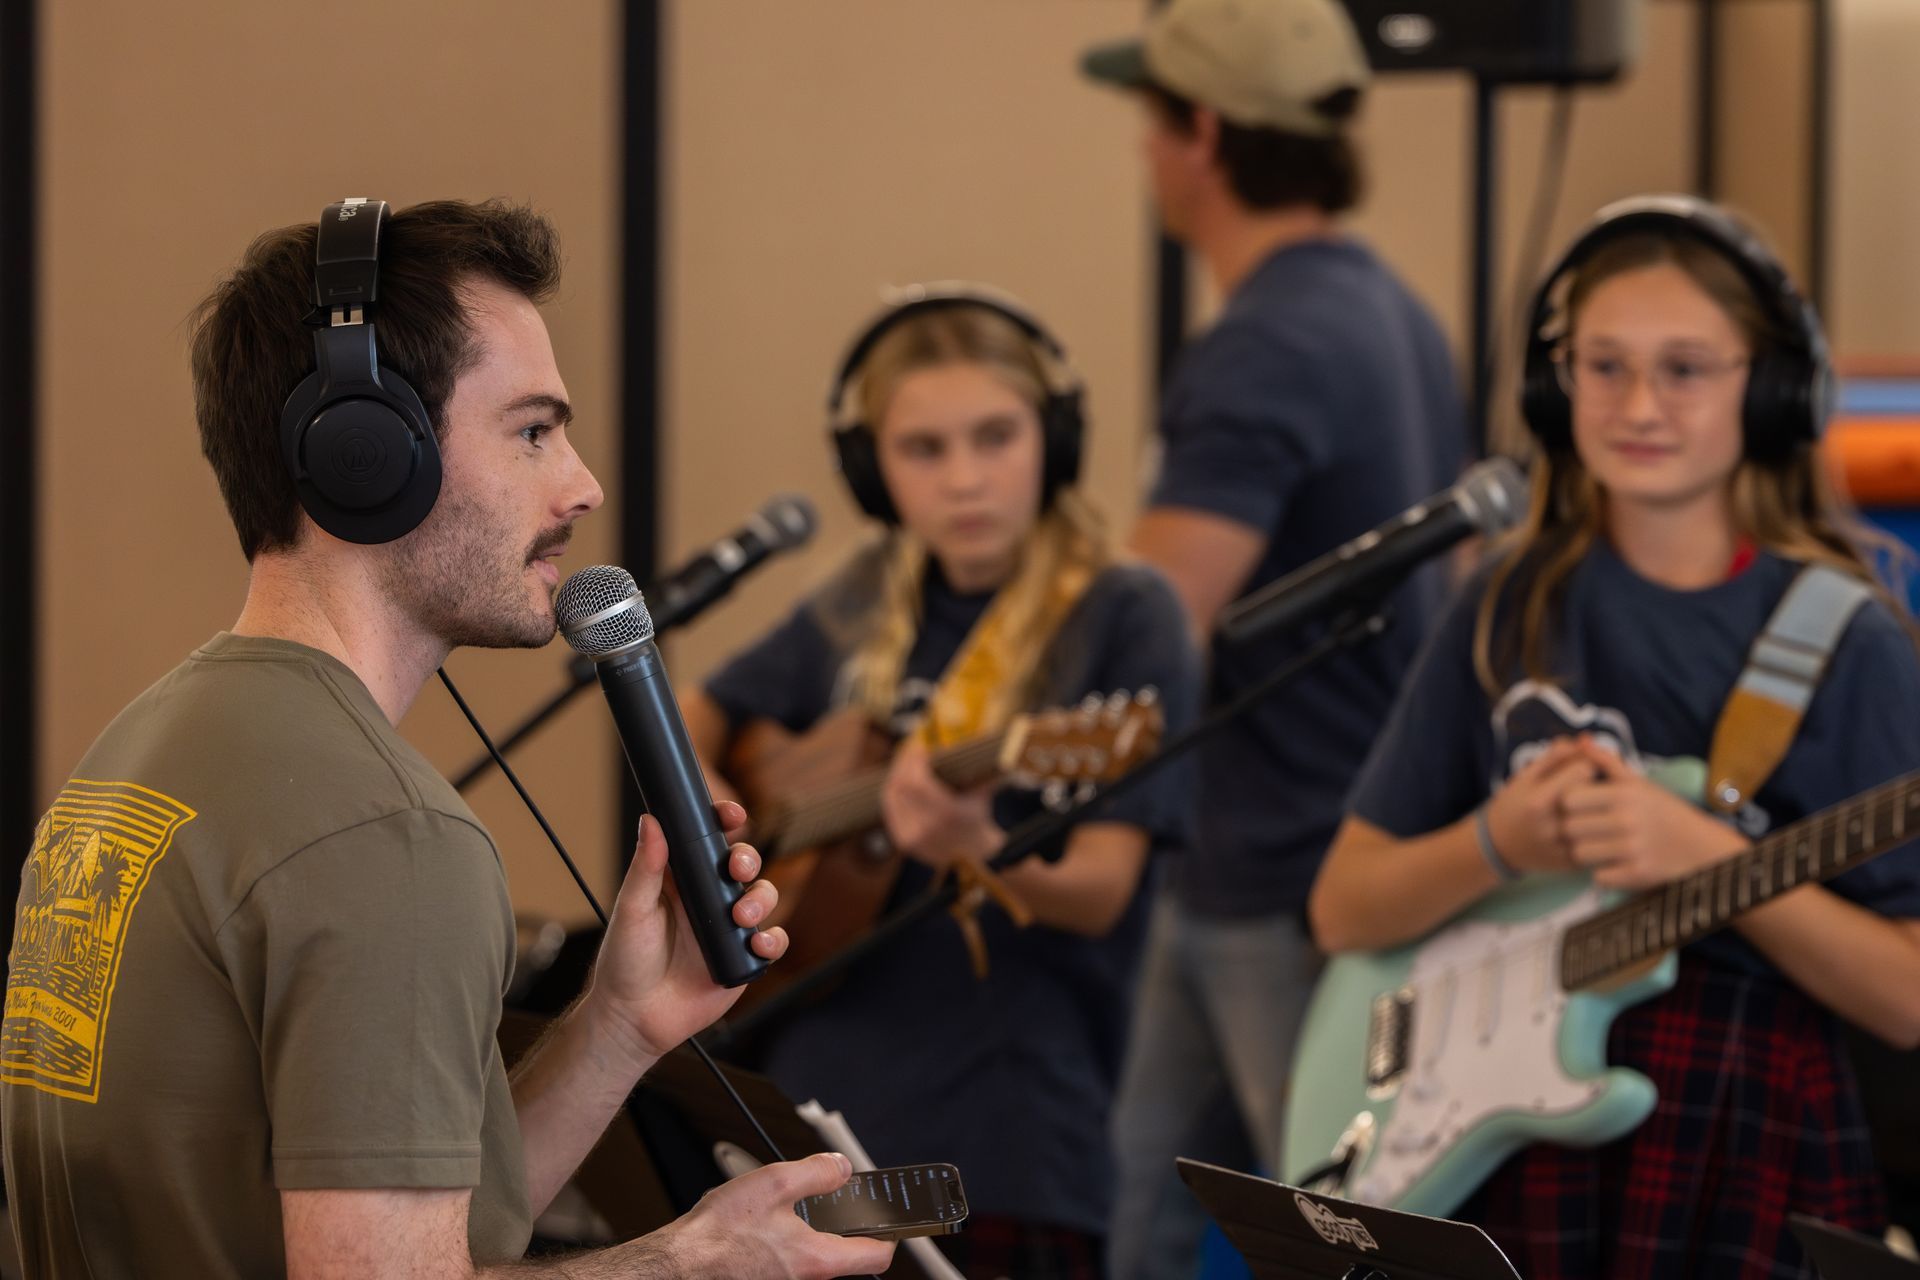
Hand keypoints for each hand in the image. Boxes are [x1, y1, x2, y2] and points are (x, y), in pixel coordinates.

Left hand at [586, 801, 787, 1063]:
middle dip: (748, 859)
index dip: (725, 823)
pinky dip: (772, 941)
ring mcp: (728, 929)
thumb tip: (650, 820)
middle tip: (737, 869)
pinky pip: (772, 943)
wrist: (634, 1018)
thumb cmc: (625, 962)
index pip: (708, 841)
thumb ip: (645, 867)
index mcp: (682, 881)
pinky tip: (756, 945)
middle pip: (744, 865)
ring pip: (764, 898)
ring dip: (761, 899)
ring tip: (740, 917)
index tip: (732, 815)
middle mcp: (708, 900)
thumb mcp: (632, 910)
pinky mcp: (742, 959)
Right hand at [658, 1151, 896, 1279]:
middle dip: (842, 1225)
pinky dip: (783, 1239)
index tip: (889, 1220)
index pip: (876, 1257)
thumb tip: (841, 1167)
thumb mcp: (775, 1183)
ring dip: (808, 1231)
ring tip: (786, 1206)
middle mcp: (804, 1278)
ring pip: (813, 1256)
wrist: (678, 1265)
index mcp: (817, 1258)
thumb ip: (816, 1172)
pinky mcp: (763, 1279)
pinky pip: (787, 1260)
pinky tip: (760, 1222)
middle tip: (835, 1201)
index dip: (889, 1235)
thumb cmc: (718, 1234)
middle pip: (844, 1255)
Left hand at [880, 741, 1002, 869]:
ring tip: (905, 764)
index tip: (921, 748)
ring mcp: (913, 837)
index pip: (917, 782)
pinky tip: (899, 781)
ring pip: (892, 796)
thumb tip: (974, 743)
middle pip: (901, 786)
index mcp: (948, 814)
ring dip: (896, 775)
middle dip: (904, 764)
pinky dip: (893, 792)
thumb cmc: (978, 818)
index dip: (914, 761)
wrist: (975, 856)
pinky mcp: (904, 842)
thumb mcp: (981, 792)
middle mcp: (927, 828)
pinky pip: (890, 810)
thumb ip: (977, 769)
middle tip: (911, 751)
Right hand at [1484, 737, 1594, 873]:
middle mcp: (1551, 826)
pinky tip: (1592, 824)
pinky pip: (1598, 840)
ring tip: (1592, 805)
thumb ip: (1555, 755)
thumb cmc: (1513, 804)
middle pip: (1595, 795)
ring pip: (1601, 820)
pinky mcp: (1572, 863)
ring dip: (1601, 809)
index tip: (1580, 767)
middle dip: (1596, 786)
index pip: (1584, 771)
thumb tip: (1586, 739)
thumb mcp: (1526, 776)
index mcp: (1538, 801)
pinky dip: (1600, 830)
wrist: (1497, 847)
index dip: (1585, 765)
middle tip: (1589, 786)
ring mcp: (1563, 847)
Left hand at [1559, 740, 1748, 888]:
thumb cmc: (1664, 812)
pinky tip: (1618, 865)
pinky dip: (1605, 874)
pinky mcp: (1638, 874)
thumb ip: (1607, 762)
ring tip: (1603, 848)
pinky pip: (1598, 877)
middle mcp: (1627, 818)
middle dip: (1575, 831)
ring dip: (1587, 853)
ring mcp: (1633, 848)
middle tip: (1590, 832)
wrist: (1704, 847)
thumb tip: (1582, 741)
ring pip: (1579, 854)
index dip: (1570, 806)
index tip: (1581, 810)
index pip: (1568, 799)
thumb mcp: (1640, 783)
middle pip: (1569, 828)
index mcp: (1624, 793)